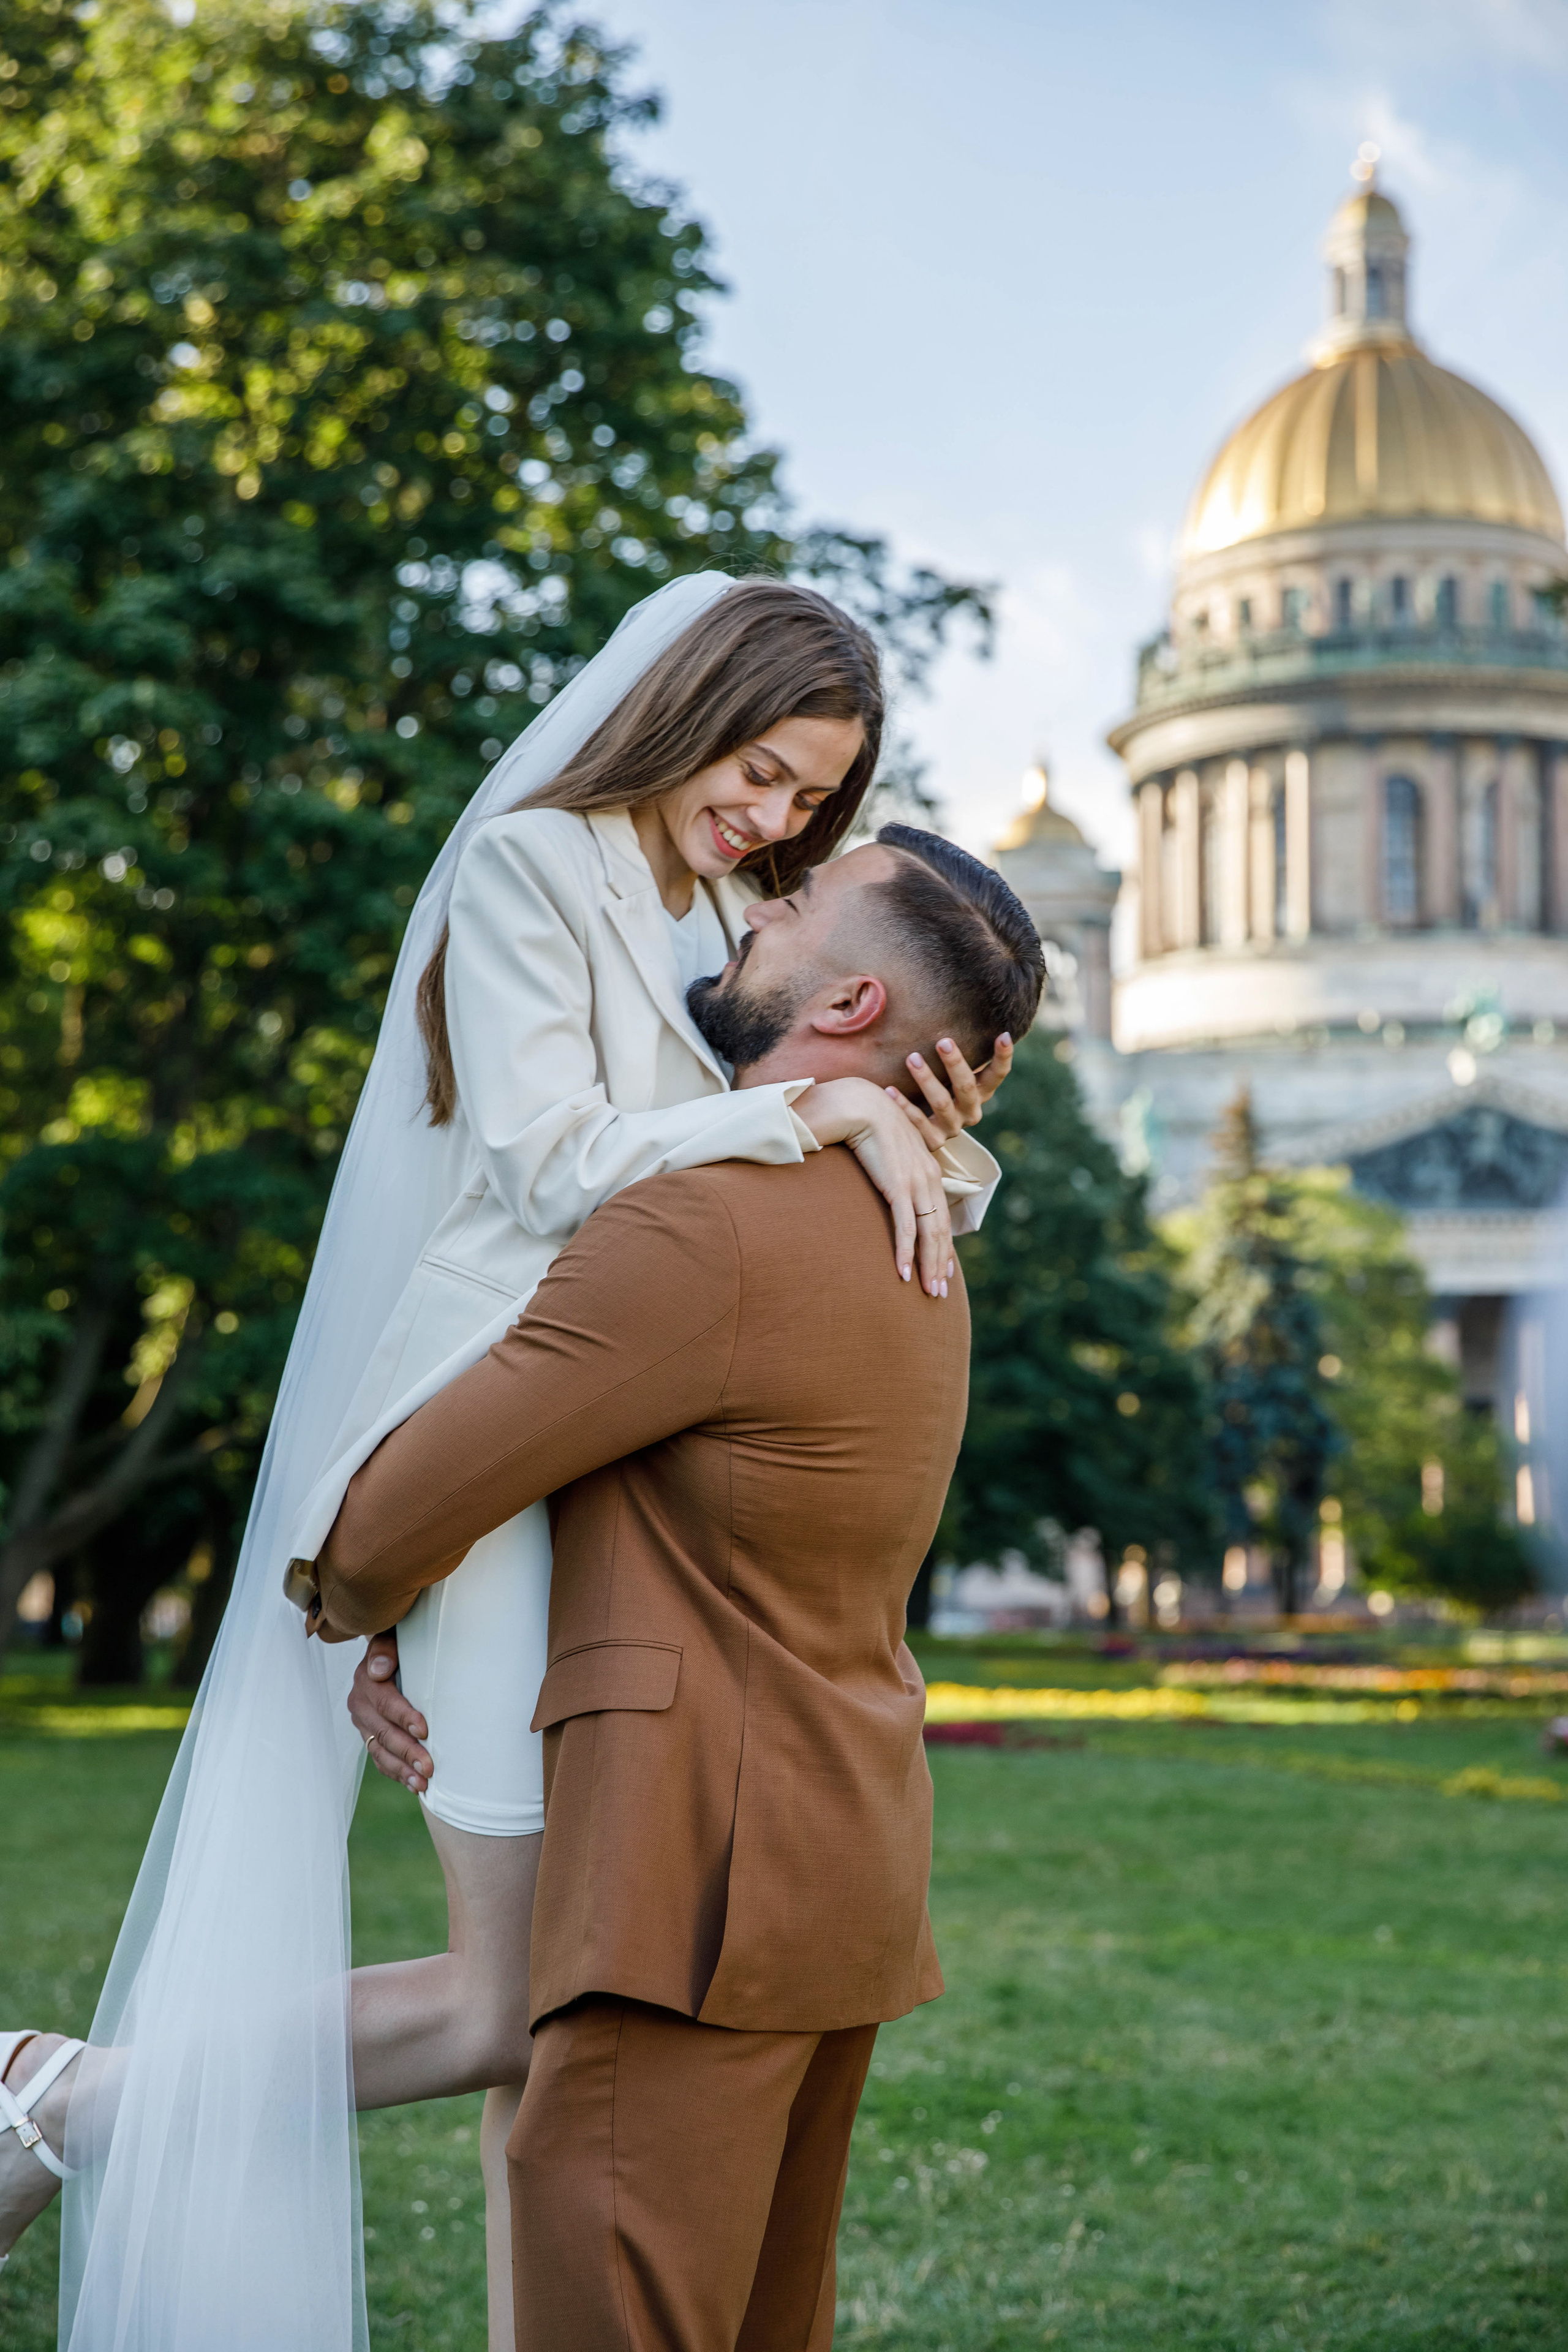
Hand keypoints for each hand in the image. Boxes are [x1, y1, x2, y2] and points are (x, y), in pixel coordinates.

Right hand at [348, 1630, 432, 1795]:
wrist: (387, 1655)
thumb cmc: (398, 1646)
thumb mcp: (390, 1638)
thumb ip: (384, 1649)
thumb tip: (380, 1669)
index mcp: (365, 1680)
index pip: (385, 1702)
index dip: (404, 1717)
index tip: (425, 1730)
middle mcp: (360, 1705)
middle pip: (384, 1732)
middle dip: (407, 1751)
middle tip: (429, 1767)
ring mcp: (364, 1724)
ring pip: (381, 1752)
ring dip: (403, 1770)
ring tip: (423, 1784)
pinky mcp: (370, 1737)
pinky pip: (381, 1759)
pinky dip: (397, 1773)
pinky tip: (414, 1785)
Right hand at [797, 1076, 952, 1295]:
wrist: (858, 1103)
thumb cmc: (866, 1125)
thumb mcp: (888, 1152)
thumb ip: (894, 1171)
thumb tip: (888, 1186)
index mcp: (928, 1170)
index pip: (940, 1217)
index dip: (942, 1247)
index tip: (942, 1271)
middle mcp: (928, 1178)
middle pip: (939, 1230)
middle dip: (939, 1265)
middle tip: (938, 1294)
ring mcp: (915, 1182)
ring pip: (929, 1233)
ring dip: (928, 1266)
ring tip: (927, 1292)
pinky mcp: (898, 1185)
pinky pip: (905, 1226)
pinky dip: (906, 1252)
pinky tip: (903, 1273)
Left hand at [889, 1033, 1014, 1149]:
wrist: (920, 1137)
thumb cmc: (935, 1090)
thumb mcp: (949, 1075)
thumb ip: (955, 1054)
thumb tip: (954, 1005)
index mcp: (981, 1093)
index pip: (997, 1075)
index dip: (1003, 1057)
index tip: (1003, 1034)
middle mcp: (971, 1112)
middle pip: (966, 1087)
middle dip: (955, 1063)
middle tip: (942, 1041)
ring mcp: (952, 1128)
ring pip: (942, 1103)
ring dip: (927, 1080)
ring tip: (912, 1058)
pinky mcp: (932, 1142)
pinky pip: (918, 1124)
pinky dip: (904, 1106)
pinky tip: (889, 1090)